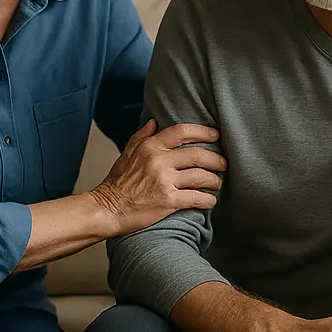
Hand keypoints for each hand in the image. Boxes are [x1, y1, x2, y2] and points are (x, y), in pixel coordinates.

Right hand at [91, 119, 225, 234]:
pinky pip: (196, 197)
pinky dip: (208, 200)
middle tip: (223, 164)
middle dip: (216, 159)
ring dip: (214, 181)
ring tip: (217, 183)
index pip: (181, 131)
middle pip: (198, 154)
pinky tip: (210, 201)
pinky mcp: (167, 200)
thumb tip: (153, 121)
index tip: (215, 135)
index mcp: (150, 147)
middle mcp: (158, 161)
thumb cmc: (117, 184)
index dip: (203, 131)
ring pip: (201, 176)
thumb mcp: (126, 155)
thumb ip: (141, 137)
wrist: (107, 210)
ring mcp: (163, 181)